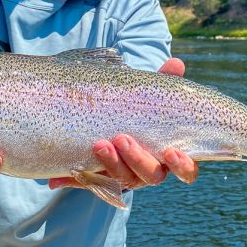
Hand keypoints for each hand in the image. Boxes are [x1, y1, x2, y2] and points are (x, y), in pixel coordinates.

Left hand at [49, 57, 197, 190]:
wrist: (104, 117)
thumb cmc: (138, 105)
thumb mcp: (148, 92)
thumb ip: (164, 81)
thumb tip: (176, 63)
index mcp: (169, 154)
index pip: (185, 169)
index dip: (182, 165)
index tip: (172, 151)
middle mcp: (149, 170)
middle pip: (151, 176)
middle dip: (138, 159)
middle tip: (122, 138)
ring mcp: (124, 176)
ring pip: (123, 180)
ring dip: (111, 164)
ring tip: (99, 144)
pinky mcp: (99, 178)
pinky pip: (90, 183)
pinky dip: (77, 177)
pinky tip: (61, 175)